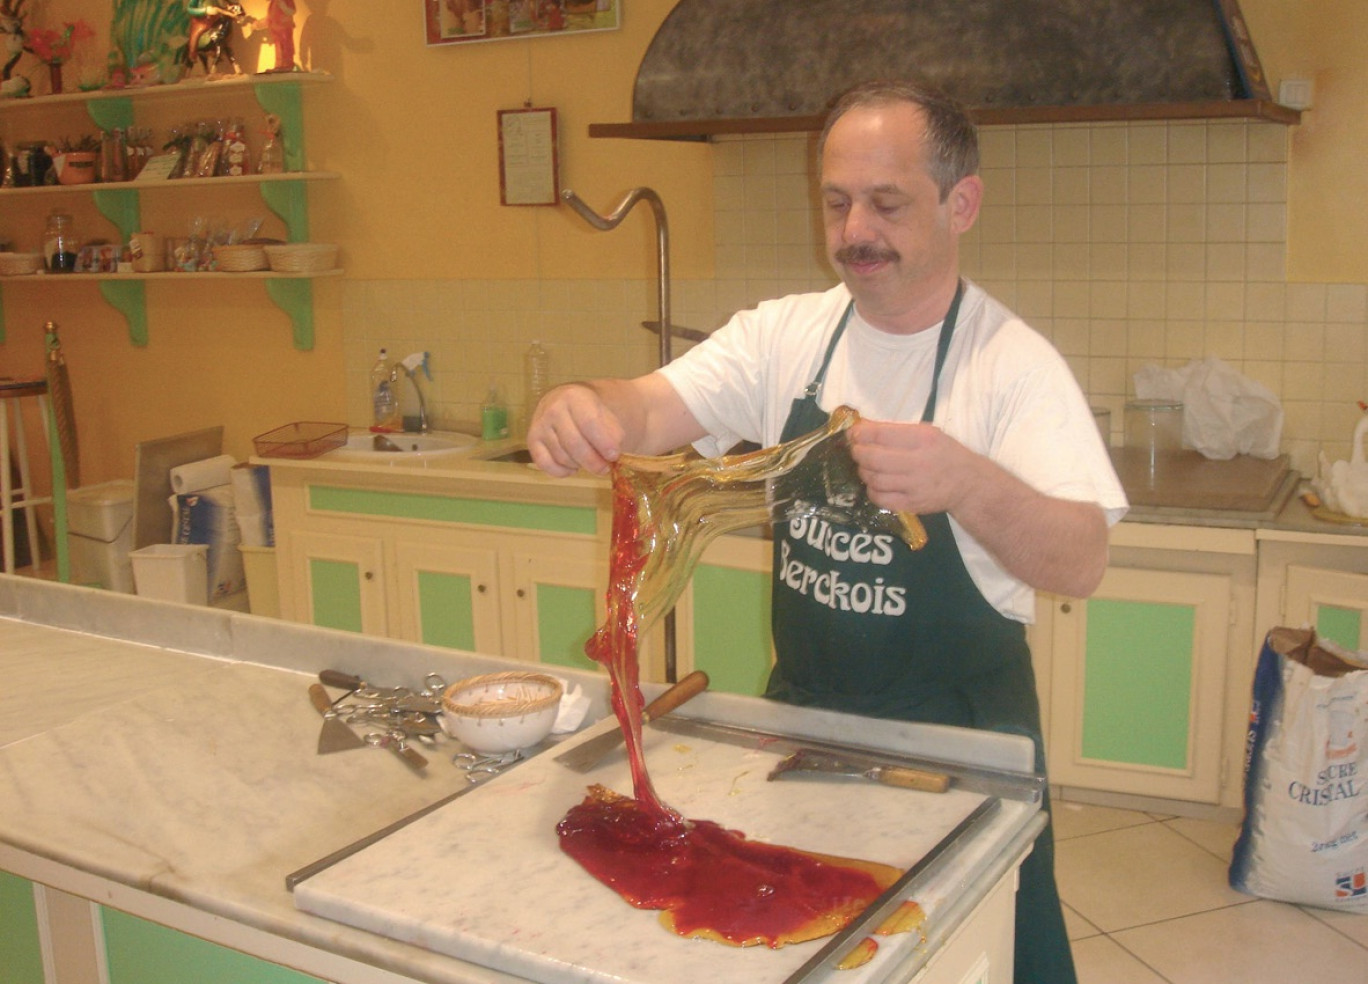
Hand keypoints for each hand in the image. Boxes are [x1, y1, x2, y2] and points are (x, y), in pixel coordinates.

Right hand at [527, 383, 625, 476]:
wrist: (570, 402)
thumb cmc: (592, 411)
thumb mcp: (608, 414)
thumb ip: (614, 432)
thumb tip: (612, 453)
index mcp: (574, 396)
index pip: (589, 423)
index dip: (603, 443)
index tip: (614, 455)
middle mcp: (553, 409)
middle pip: (574, 444)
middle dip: (593, 461)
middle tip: (605, 468)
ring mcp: (539, 425)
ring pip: (562, 457)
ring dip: (580, 465)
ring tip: (589, 460)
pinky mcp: (532, 441)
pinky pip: (546, 465)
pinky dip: (562, 471)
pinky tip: (573, 466)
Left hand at [846, 419, 977, 514]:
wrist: (968, 483)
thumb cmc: (944, 453)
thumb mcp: (927, 433)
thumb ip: (895, 430)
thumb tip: (862, 426)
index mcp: (923, 439)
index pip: (882, 434)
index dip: (861, 434)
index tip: (853, 433)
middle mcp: (919, 462)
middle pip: (874, 458)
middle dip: (858, 453)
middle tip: (856, 451)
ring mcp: (915, 486)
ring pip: (875, 479)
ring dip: (863, 471)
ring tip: (865, 466)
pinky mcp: (912, 504)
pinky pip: (881, 499)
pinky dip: (872, 490)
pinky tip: (875, 484)